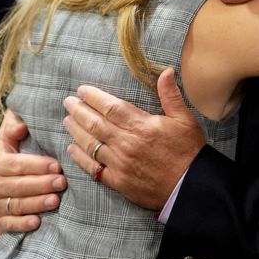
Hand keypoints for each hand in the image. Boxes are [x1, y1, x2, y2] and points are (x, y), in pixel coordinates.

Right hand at [0, 110, 65, 242]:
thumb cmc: (14, 159)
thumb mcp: (10, 140)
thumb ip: (15, 126)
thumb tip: (21, 123)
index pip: (18, 164)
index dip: (38, 165)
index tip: (57, 164)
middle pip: (20, 185)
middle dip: (42, 184)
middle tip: (62, 182)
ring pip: (18, 205)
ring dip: (37, 203)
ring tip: (55, 200)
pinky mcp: (0, 221)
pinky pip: (10, 224)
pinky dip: (22, 224)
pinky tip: (37, 222)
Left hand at [63, 68, 205, 209]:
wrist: (191, 187)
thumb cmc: (189, 151)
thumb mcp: (184, 119)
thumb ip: (171, 95)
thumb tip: (166, 71)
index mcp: (141, 126)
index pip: (110, 107)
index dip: (93, 97)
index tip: (82, 90)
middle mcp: (126, 143)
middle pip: (95, 123)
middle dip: (79, 111)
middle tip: (67, 102)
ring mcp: (120, 164)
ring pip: (91, 144)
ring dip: (76, 131)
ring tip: (66, 120)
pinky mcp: (118, 182)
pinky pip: (94, 168)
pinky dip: (80, 158)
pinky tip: (72, 149)